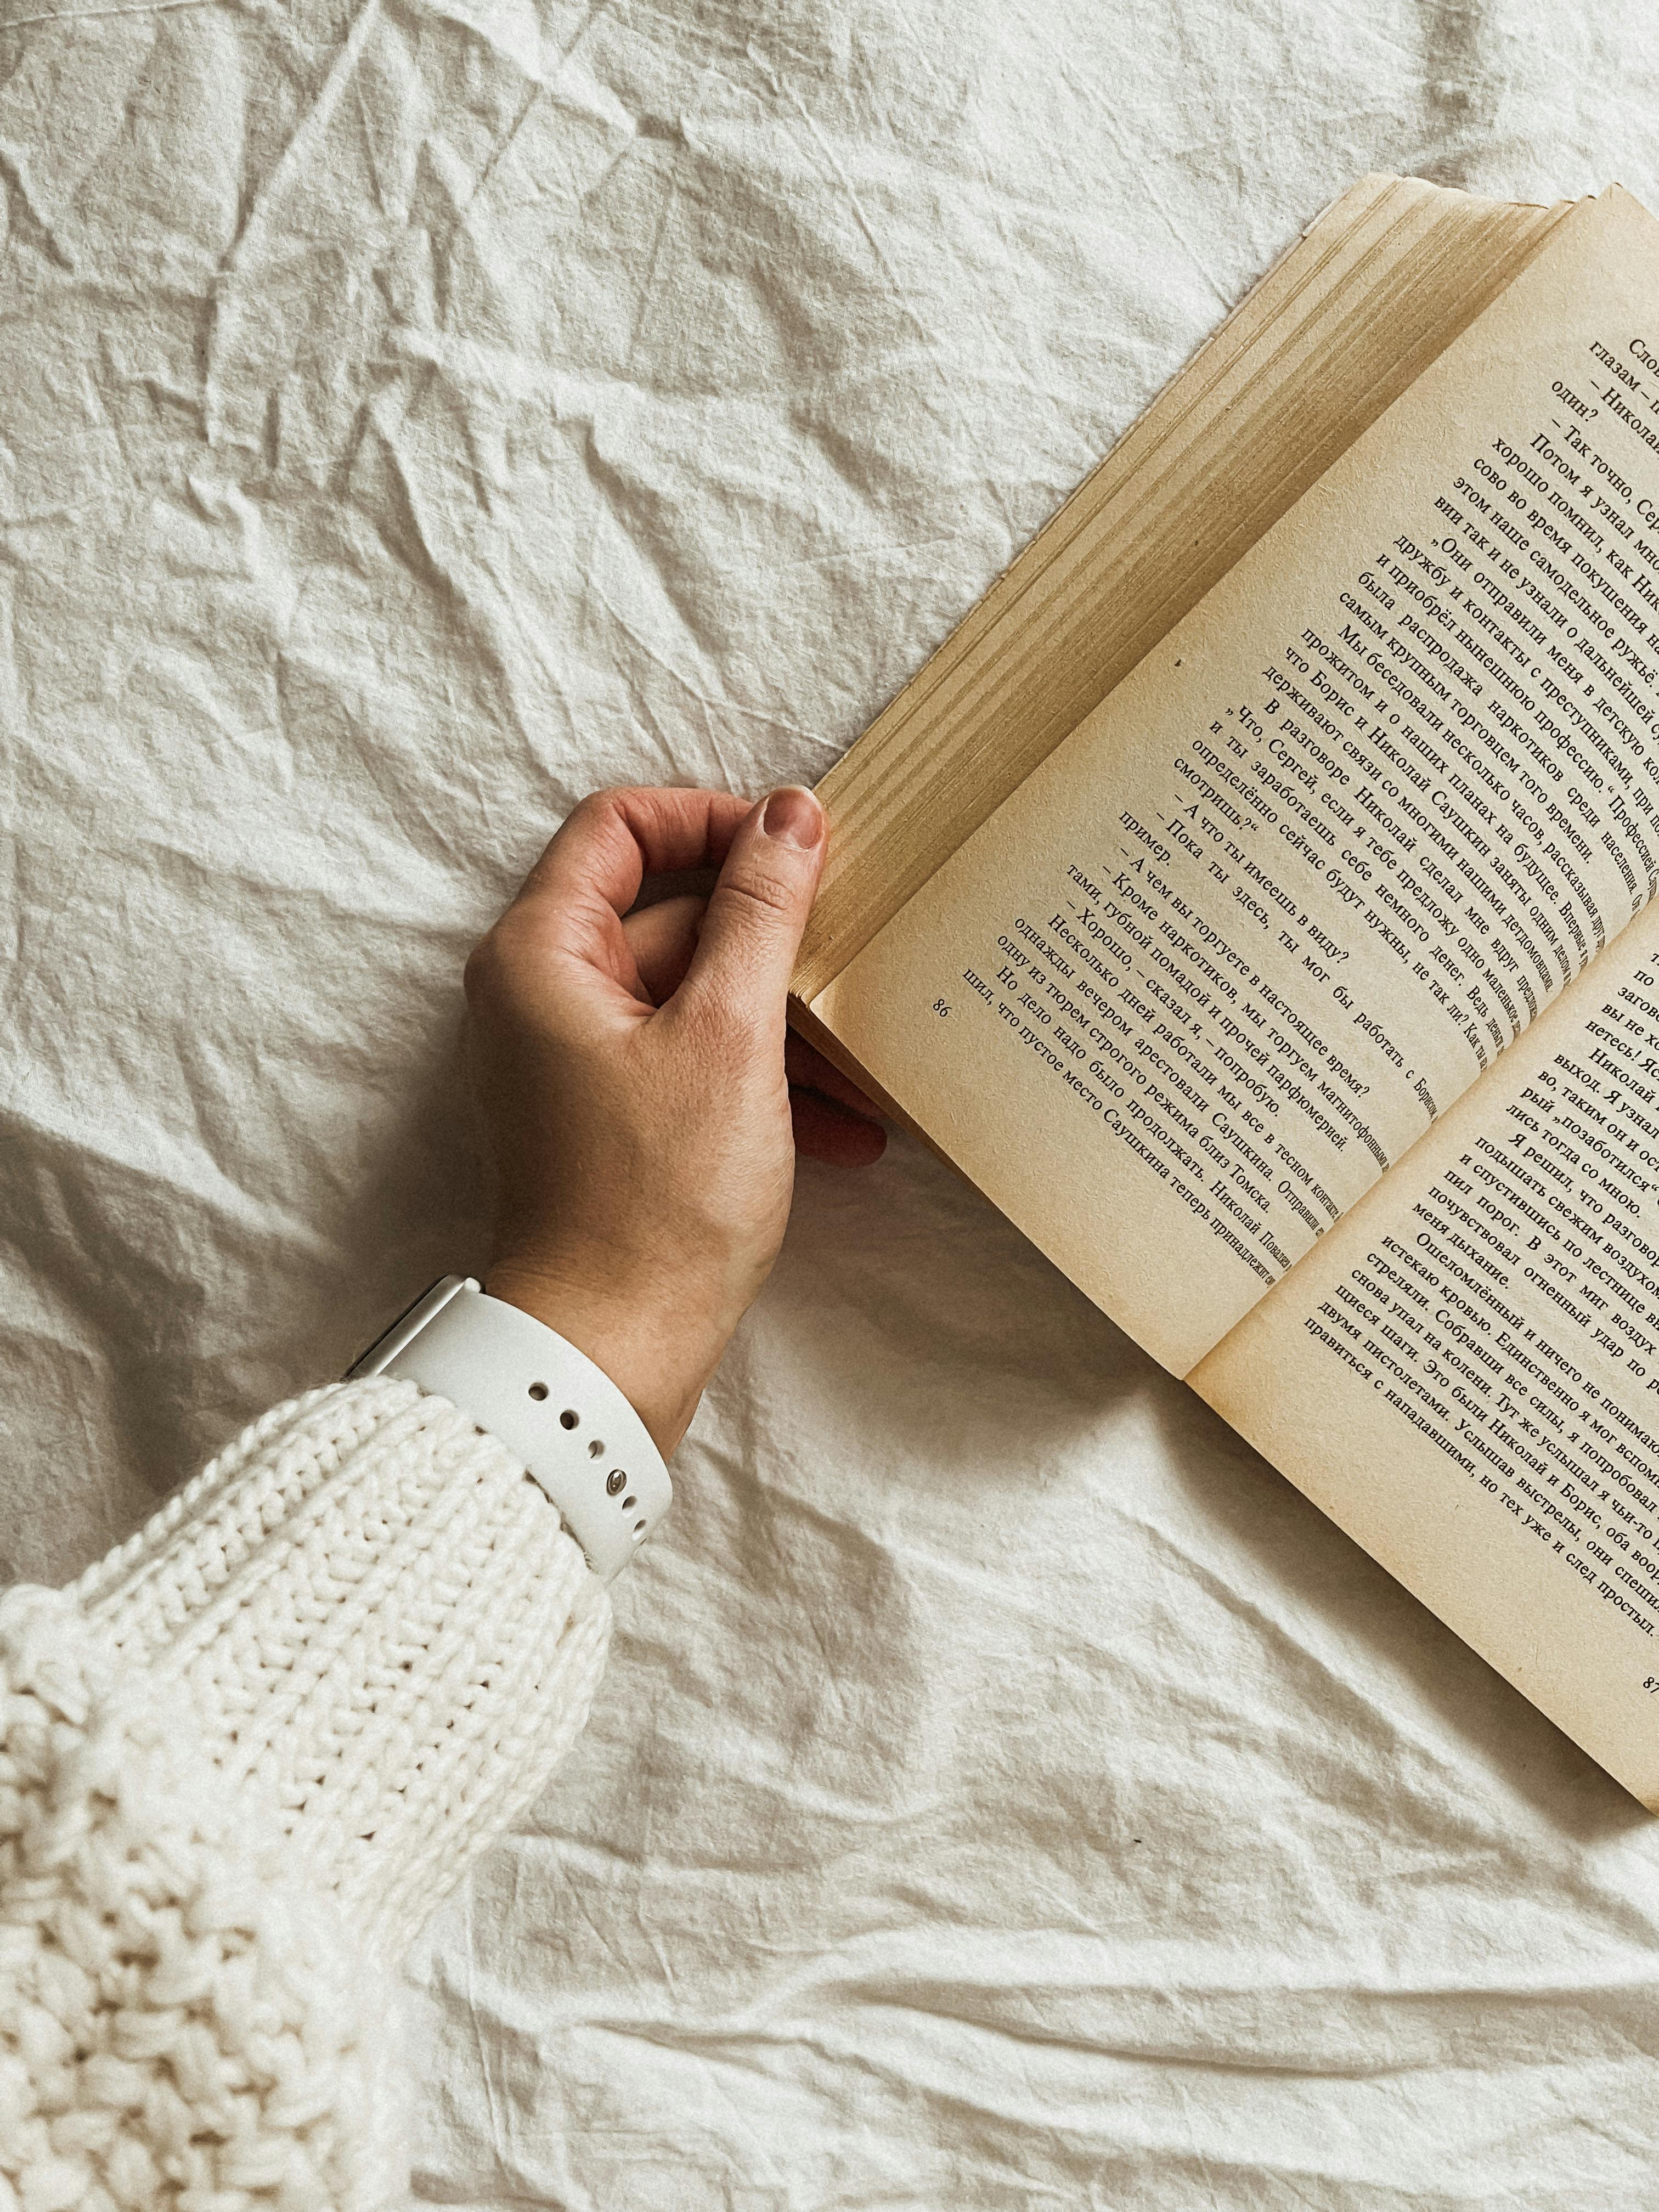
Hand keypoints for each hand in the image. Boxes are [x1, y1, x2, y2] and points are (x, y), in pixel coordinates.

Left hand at [463, 785, 884, 1453]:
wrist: (609, 1352)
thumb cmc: (656, 1198)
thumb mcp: (728, 1035)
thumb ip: (760, 912)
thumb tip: (787, 811)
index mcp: (541, 954)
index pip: (618, 826)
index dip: (712, 819)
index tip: (797, 848)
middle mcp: (540, 995)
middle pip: (666, 913)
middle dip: (770, 941)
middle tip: (857, 958)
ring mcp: (571, 1059)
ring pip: (691, 995)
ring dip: (782, 1023)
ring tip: (867, 1067)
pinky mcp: (607, 1117)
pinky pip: (691, 1061)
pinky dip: (761, 1080)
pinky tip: (846, 1130)